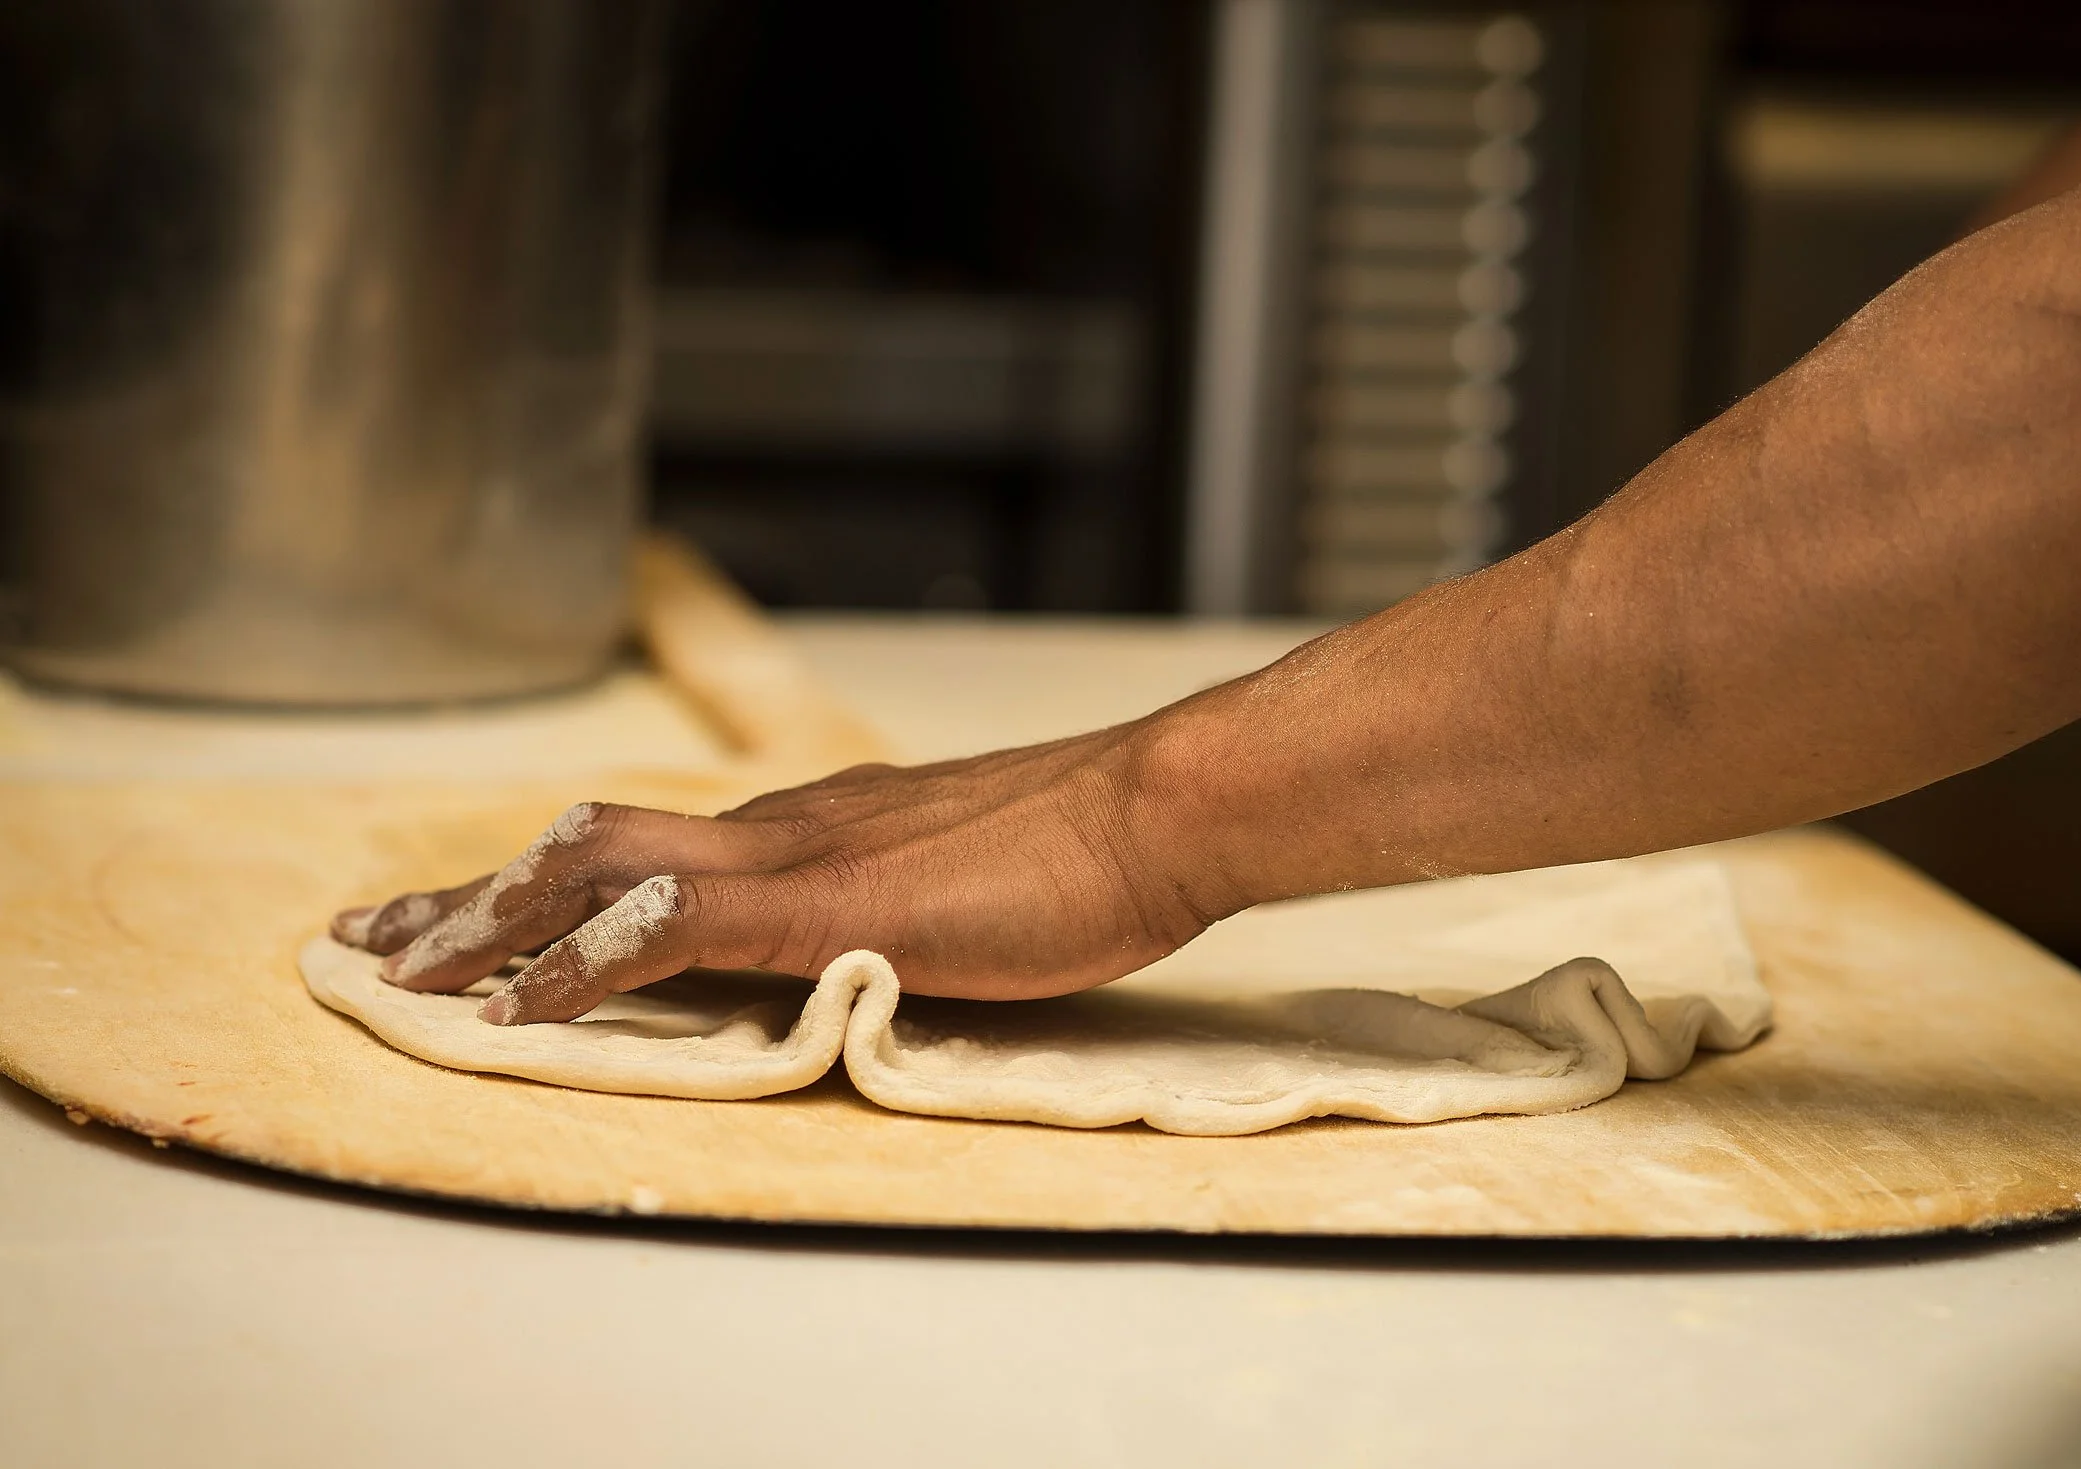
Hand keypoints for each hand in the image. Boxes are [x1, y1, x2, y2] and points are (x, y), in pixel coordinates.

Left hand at [329, 725, 1215, 1023]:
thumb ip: (888, 909)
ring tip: (395, 974)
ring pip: (595, 873)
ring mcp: (794, 855)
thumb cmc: (1089, 850)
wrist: (1156, 809)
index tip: (473, 913)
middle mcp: (779, 822)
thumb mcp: (962, 879)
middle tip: (369, 938)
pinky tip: (511, 1015)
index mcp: (812, 822)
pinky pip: (662, 931)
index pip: (648, 843)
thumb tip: (851, 951)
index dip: (547, 881)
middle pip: (587, 845)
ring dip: (487, 924)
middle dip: (472, 896)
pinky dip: (571, 972)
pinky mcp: (822, 902)